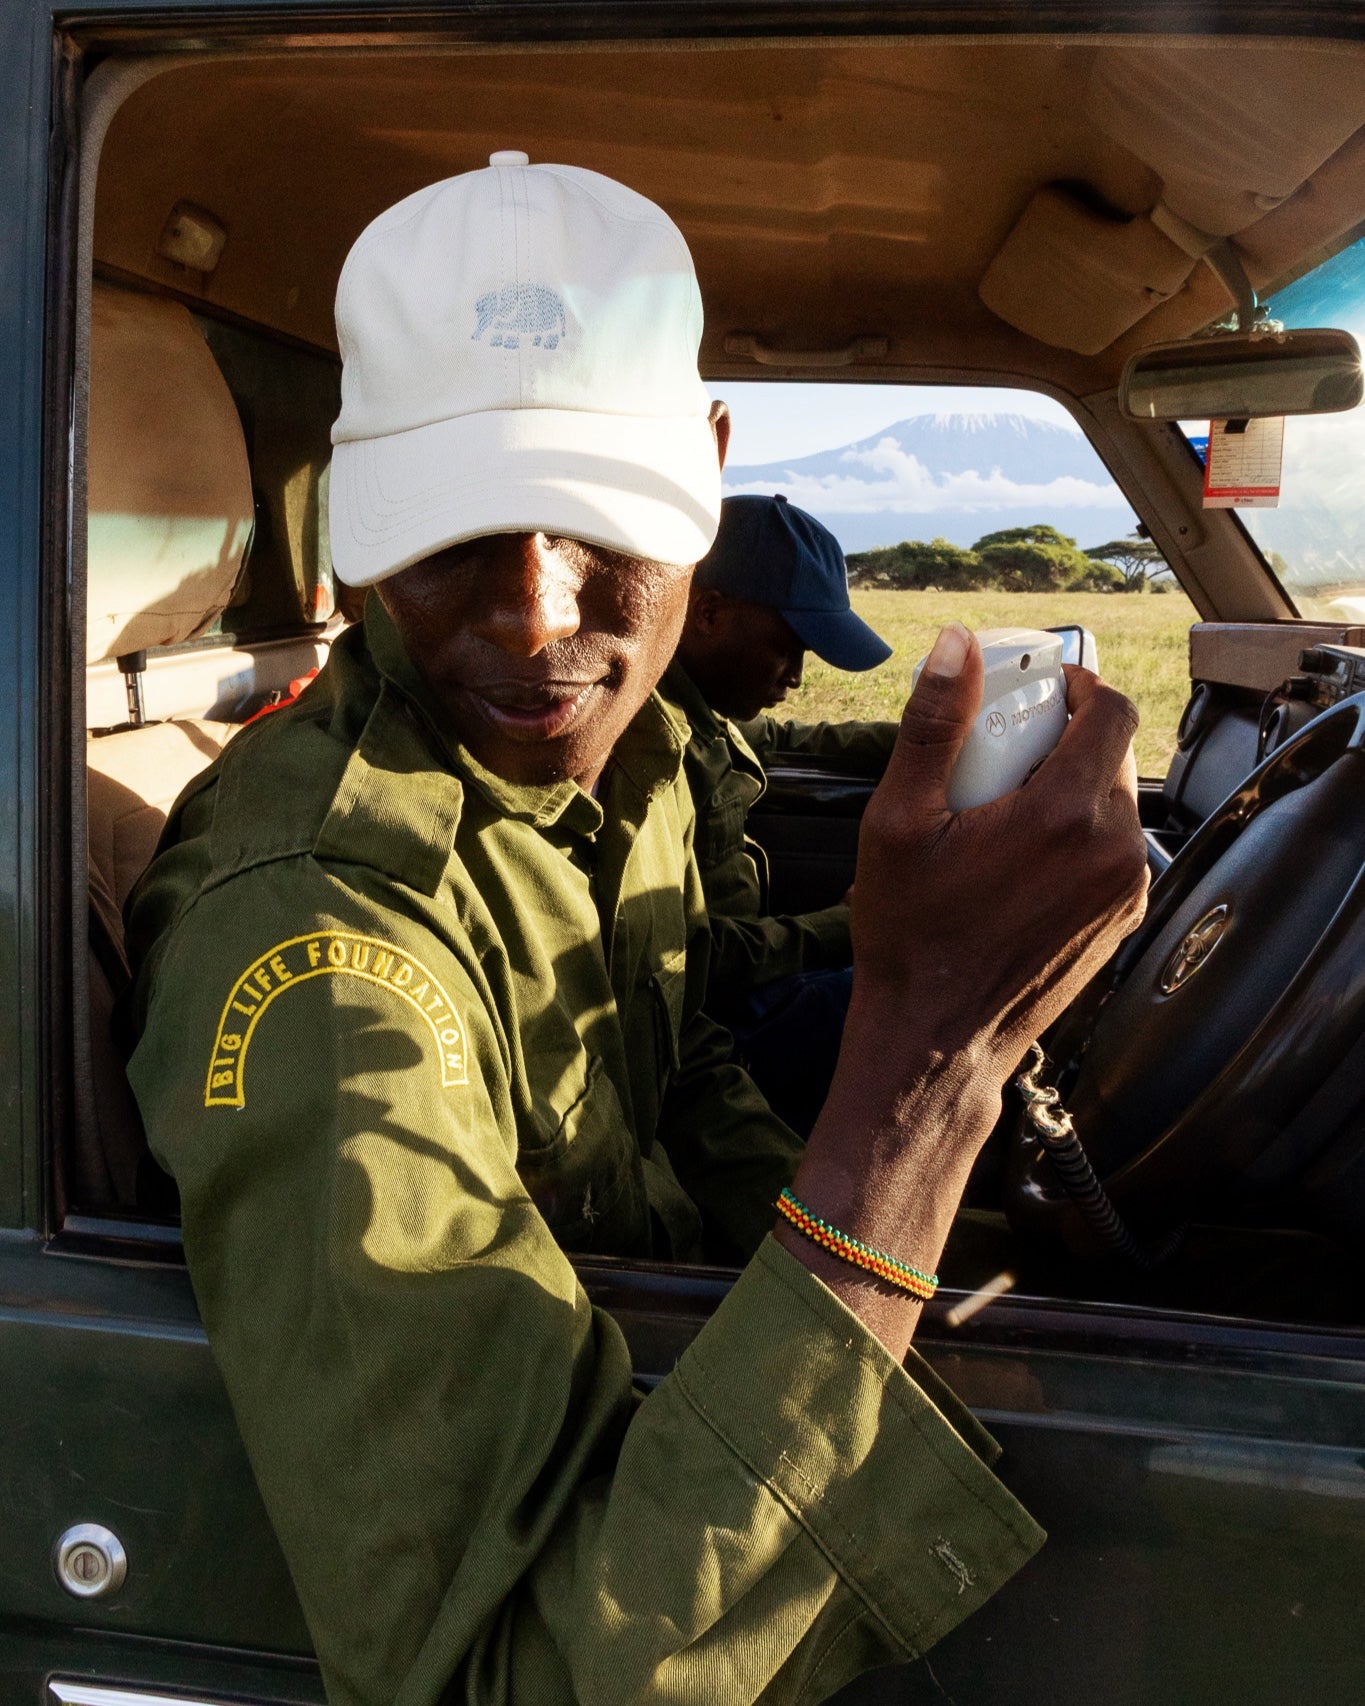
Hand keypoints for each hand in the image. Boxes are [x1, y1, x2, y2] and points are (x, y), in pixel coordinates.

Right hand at [778, 623, 1147, 1354]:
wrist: (936, 1040)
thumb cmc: (910, 935)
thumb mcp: (897, 821)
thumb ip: (933, 726)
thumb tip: (957, 644)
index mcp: (1064, 814)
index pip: (1112, 712)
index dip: (1081, 687)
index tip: (1042, 690)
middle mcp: (1113, 849)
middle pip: (1113, 756)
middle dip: (1066, 738)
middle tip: (1006, 751)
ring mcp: (1124, 890)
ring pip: (1115, 803)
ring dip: (1072, 787)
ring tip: (1007, 809)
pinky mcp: (1120, 920)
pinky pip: (1112, 850)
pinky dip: (1078, 835)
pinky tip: (1021, 858)